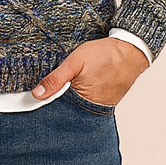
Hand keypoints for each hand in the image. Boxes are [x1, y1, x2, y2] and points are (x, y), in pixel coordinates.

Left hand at [32, 37, 148, 107]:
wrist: (131, 51)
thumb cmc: (105, 55)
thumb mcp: (75, 63)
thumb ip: (55, 79)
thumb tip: (37, 94)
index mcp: (82, 102)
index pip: (57, 112)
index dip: (45, 106)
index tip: (34, 102)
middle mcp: (92, 110)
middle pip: (66, 113)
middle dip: (56, 106)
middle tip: (47, 95)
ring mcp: (100, 107)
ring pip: (77, 109)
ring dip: (68, 102)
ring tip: (65, 90)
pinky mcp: (105, 103)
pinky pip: (87, 104)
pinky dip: (80, 99)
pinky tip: (77, 90)